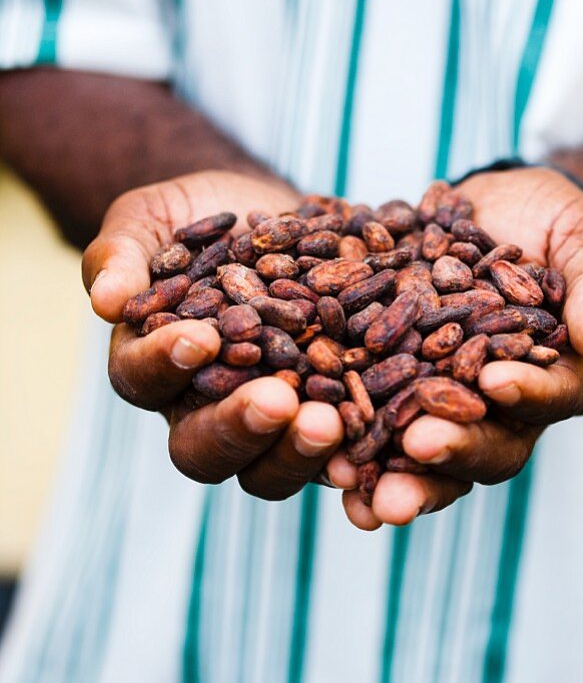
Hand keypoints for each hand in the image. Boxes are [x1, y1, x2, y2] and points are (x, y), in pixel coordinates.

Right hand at [82, 170, 344, 497]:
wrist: (269, 216)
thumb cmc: (196, 215)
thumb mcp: (151, 218)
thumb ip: (120, 253)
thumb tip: (104, 300)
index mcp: (151, 366)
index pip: (144, 379)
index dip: (166, 365)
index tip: (199, 339)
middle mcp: (202, 408)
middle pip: (205, 446)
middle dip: (240, 427)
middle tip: (278, 401)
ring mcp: (265, 422)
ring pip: (270, 466)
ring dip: (298, 451)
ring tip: (332, 423)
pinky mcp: (322, 418)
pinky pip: (337, 451)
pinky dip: (357, 450)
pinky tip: (378, 436)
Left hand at [325, 167, 582, 530]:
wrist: (490, 206)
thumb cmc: (554, 221)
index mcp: (560, 378)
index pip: (552, 398)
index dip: (527, 394)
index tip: (495, 381)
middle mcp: (502, 407)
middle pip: (486, 447)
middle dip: (452, 451)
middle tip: (418, 448)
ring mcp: (445, 401)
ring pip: (425, 453)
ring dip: (393, 476)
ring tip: (359, 490)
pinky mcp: (394, 387)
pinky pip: (372, 423)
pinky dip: (349, 442)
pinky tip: (322, 462)